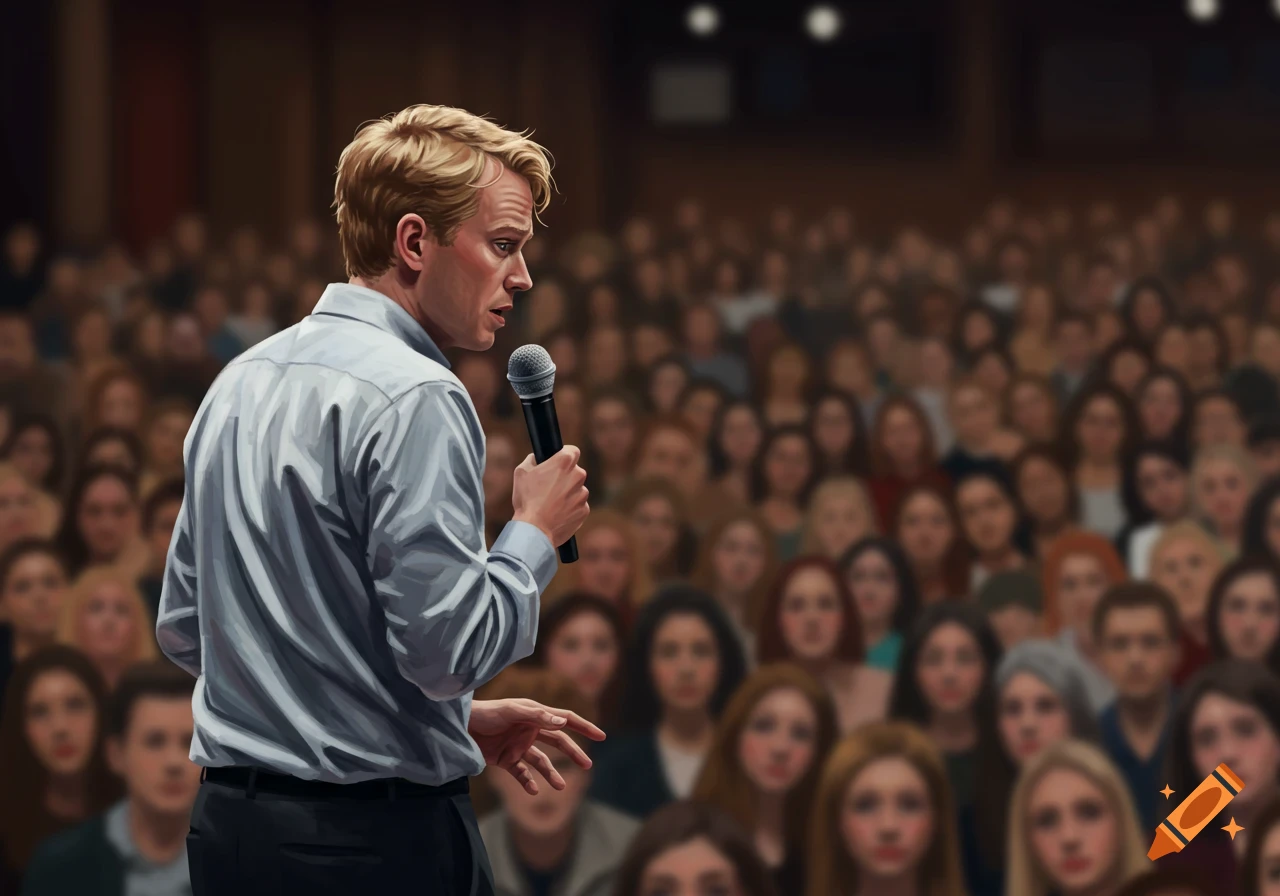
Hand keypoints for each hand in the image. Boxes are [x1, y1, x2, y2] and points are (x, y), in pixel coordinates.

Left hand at [469, 698, 604, 794]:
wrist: (460, 726)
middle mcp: (530, 730)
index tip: (601, 736)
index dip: (584, 727)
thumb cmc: (486, 713)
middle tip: (588, 765)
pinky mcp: (506, 760)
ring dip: (552, 773)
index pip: (565, 720)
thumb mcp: (511, 711)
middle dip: (574, 753)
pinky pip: (522, 773)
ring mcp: (519, 746)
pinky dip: (529, 782)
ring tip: (561, 786)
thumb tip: (563, 723)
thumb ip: (537, 717)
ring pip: (542, 762)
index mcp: (535, 714)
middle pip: (558, 742)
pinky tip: (534, 791)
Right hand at [511, 445, 588, 546]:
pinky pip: (578, 505)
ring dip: (567, 493)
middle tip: (550, 486)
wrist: (534, 529)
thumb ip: (532, 459)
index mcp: (564, 462)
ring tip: (551, 503)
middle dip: (565, 477)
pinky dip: (570, 508)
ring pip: (577, 489)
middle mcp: (578, 475)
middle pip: (575, 471)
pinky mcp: (584, 510)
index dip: (565, 455)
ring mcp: (583, 494)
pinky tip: (557, 513)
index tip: (558, 462)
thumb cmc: (527, 499)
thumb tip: (537, 458)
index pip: (573, 450)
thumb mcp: (521, 472)